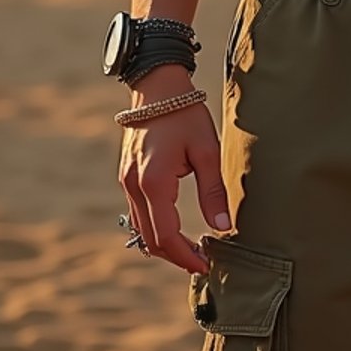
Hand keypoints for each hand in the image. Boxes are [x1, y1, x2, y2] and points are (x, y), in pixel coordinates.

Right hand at [117, 70, 230, 273]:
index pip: (167, 236)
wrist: (157, 85)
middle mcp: (134, 187)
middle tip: (201, 261)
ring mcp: (127, 182)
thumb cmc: (185, 113)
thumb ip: (213, 190)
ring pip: (141, 229)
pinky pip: (137, 213)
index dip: (186, 256)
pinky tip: (174, 228)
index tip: (206, 264)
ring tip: (191, 250)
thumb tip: (222, 226)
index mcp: (154, 182)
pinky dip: (154, 227)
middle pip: (150, 239)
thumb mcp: (207, 149)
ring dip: (164, 244)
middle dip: (175, 256)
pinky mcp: (127, 176)